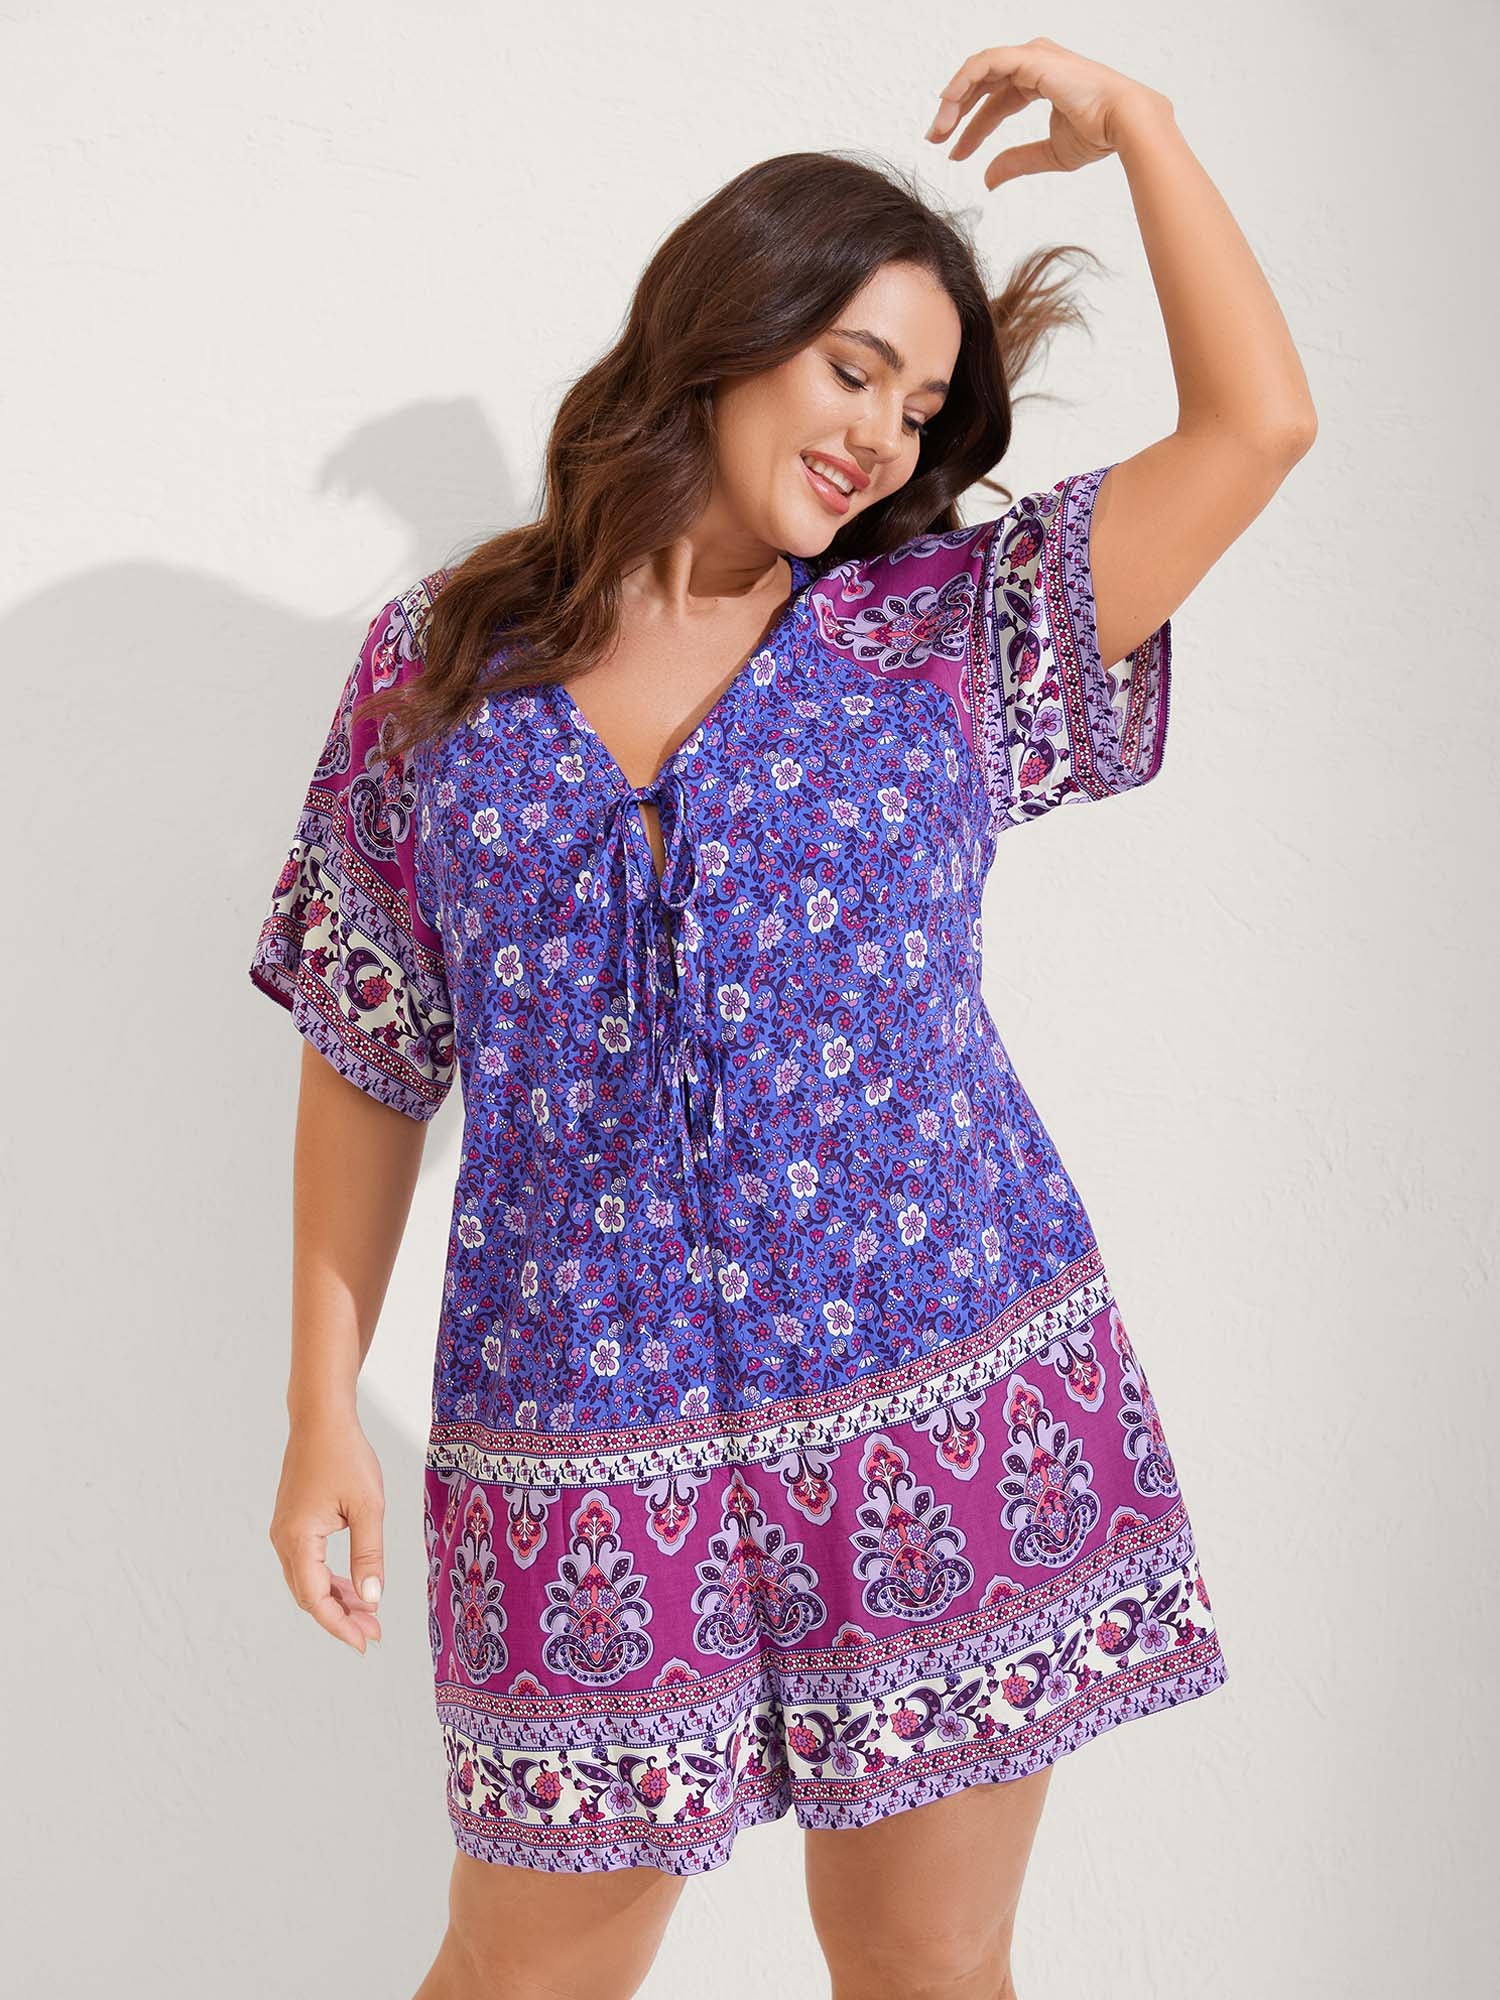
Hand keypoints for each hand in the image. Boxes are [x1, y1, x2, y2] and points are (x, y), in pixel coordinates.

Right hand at [269, 1414, 386, 1652]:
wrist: (321, 1419)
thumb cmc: (345, 1456)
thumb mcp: (367, 1507)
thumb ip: (369, 1555)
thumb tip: (372, 1598)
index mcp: (298, 1540)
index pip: (316, 1599)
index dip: (340, 1625)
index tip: (366, 1643)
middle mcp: (283, 1540)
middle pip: (309, 1595)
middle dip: (341, 1617)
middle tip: (374, 1632)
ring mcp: (285, 1532)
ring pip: (308, 1581)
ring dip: (336, 1600)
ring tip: (369, 1614)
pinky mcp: (292, 1523)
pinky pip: (308, 1564)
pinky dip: (330, 1580)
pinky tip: (354, 1586)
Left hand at [925, 37, 1170, 185]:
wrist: (1123, 123)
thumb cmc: (1098, 135)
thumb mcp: (1047, 154)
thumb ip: (1015, 161)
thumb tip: (986, 179)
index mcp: (1040, 81)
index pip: (995, 103)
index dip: (972, 129)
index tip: (953, 154)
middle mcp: (1033, 64)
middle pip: (982, 85)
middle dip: (955, 112)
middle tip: (935, 139)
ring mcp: (1031, 56)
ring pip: (978, 72)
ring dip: (954, 100)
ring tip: (939, 130)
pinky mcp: (1030, 57)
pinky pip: (985, 64)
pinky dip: (963, 82)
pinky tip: (948, 106)